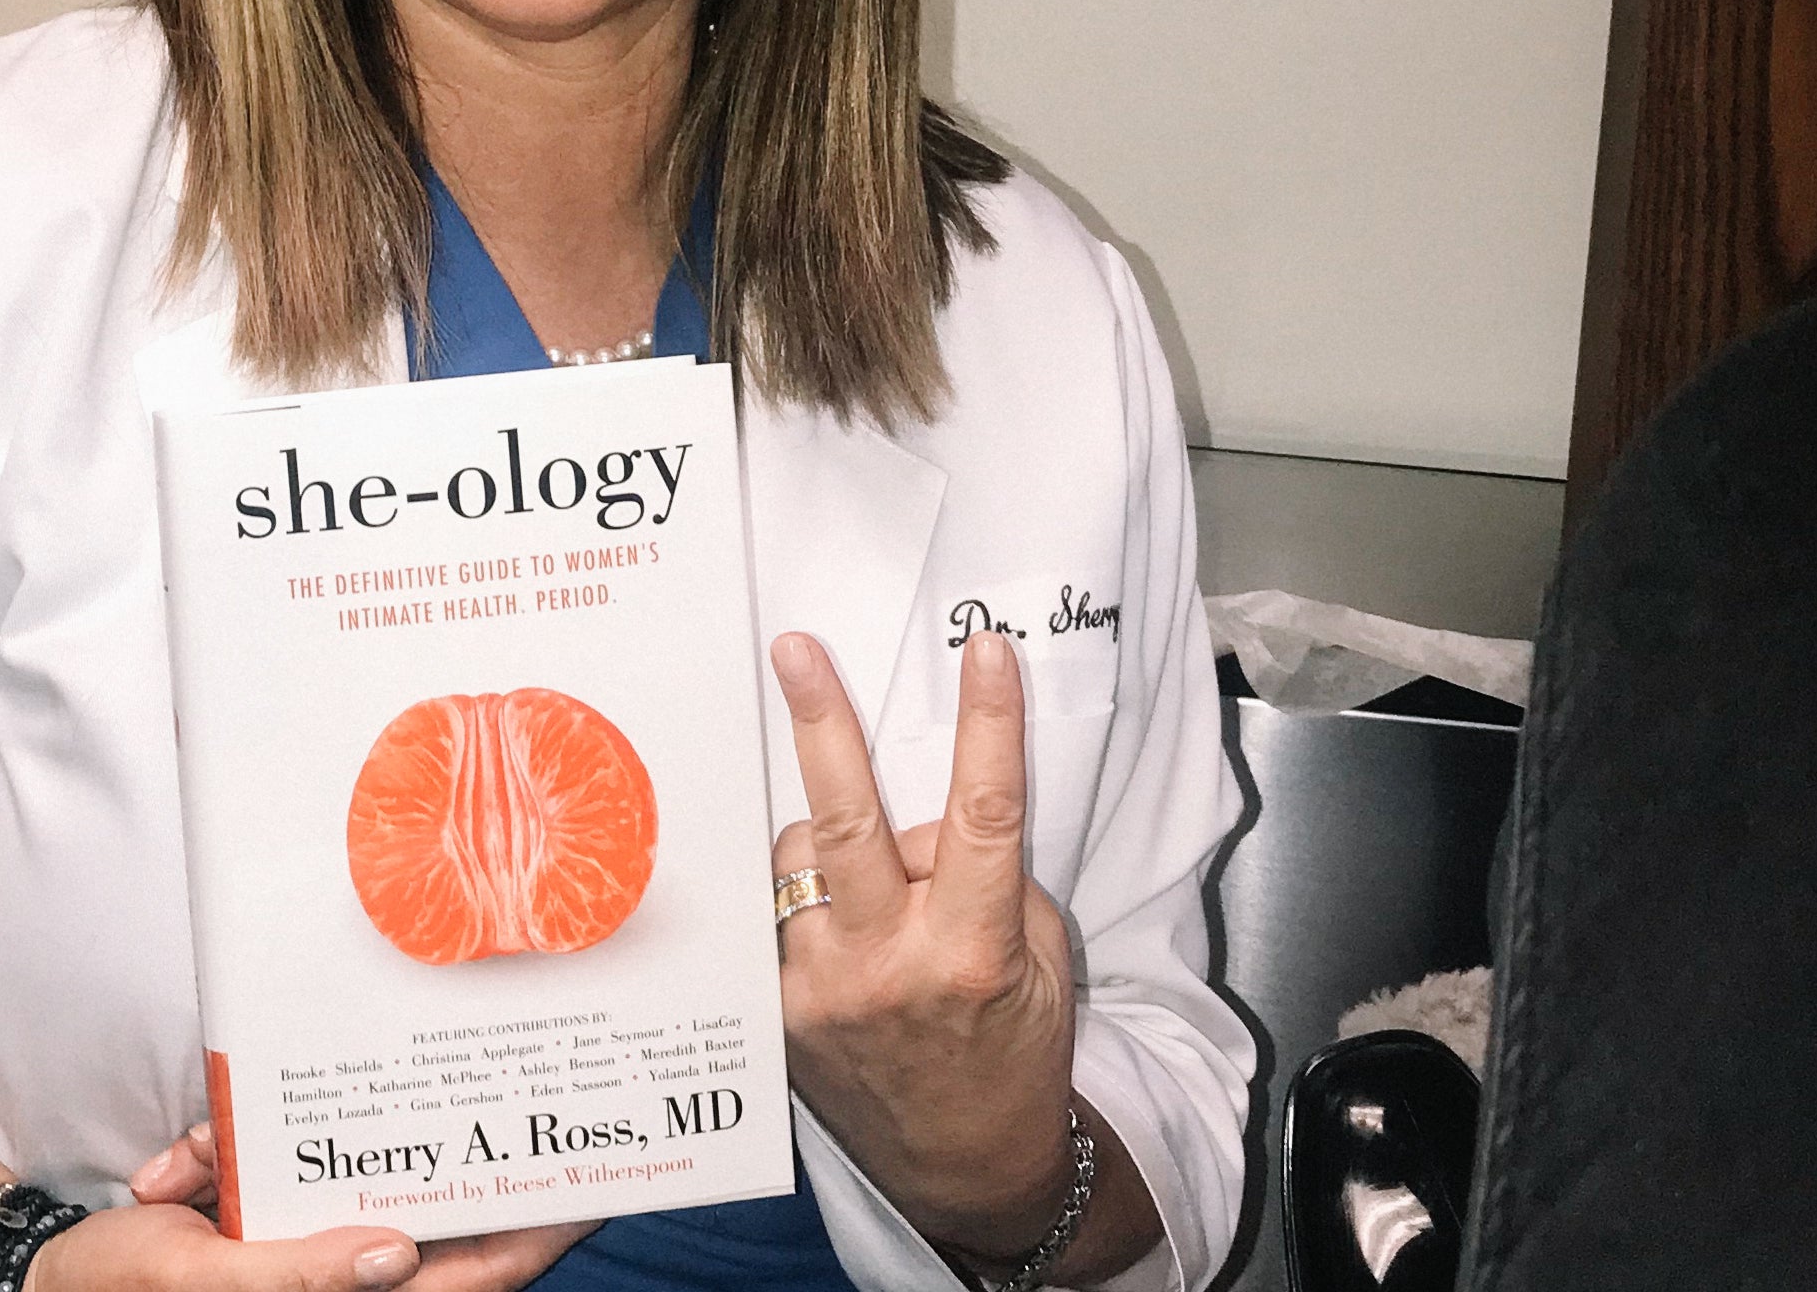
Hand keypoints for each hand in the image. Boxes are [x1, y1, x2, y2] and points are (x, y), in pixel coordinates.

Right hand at [108, 1121, 597, 1291]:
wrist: (45, 1285)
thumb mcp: (202, 1281)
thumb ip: (302, 1274)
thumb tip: (399, 1255)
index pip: (475, 1274)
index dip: (540, 1232)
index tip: (600, 1178)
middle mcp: (349, 1275)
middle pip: (432, 1212)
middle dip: (441, 1149)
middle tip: (518, 1076)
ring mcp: (318, 1244)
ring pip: (355, 1175)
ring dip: (296, 1146)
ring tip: (211, 1150)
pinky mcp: (279, 1214)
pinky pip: (286, 1166)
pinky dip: (232, 1150)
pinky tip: (175, 1162)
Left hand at [769, 628, 1079, 1271]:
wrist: (967, 1166)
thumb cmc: (1014, 1048)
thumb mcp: (1041, 960)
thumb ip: (982, 875)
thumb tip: (918, 806)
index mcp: (973, 950)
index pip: (983, 817)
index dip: (987, 725)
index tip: (985, 650)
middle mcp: (889, 968)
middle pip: (847, 824)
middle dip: (821, 725)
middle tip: (796, 650)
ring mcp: (822, 992)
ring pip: (801, 857)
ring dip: (833, 841)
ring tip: (869, 882)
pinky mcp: (778, 1015)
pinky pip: (776, 912)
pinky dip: (803, 895)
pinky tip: (825, 915)